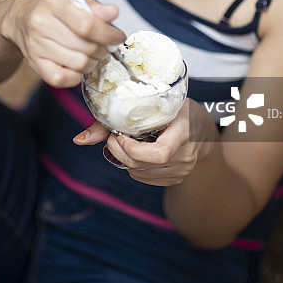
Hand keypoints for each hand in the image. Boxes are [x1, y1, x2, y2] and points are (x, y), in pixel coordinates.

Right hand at [1, 0, 124, 87]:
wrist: (21, 17)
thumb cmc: (54, 7)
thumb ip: (95, 7)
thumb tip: (113, 13)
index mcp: (54, 1)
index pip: (87, 24)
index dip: (108, 34)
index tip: (118, 37)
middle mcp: (41, 23)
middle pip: (86, 46)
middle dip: (103, 48)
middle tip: (104, 45)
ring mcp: (36, 45)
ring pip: (79, 63)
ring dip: (93, 61)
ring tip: (91, 53)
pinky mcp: (34, 64)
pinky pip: (63, 79)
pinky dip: (77, 75)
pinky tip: (78, 65)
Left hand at [74, 100, 217, 185]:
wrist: (203, 130)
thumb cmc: (177, 110)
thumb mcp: (156, 103)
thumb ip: (116, 119)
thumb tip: (78, 140)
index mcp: (185, 130)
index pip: (160, 153)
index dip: (134, 149)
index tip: (120, 134)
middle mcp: (186, 154)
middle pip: (144, 164)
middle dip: (120, 152)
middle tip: (112, 138)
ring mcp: (183, 170)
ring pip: (141, 173)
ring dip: (125, 159)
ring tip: (124, 141)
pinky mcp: (176, 179)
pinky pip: (145, 178)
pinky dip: (134, 166)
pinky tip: (136, 151)